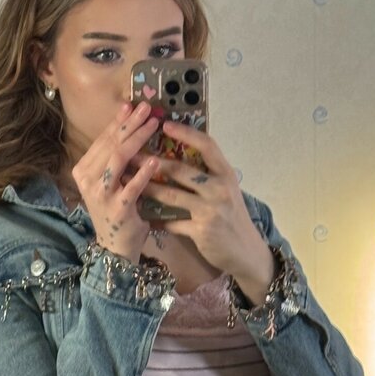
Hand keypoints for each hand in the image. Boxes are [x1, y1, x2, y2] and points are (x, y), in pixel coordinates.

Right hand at [71, 102, 161, 263]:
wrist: (116, 248)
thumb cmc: (118, 211)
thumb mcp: (112, 181)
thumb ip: (117, 158)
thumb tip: (131, 124)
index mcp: (84, 170)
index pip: (103, 140)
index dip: (118, 121)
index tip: (132, 104)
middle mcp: (88, 180)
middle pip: (111, 145)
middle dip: (130, 124)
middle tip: (147, 108)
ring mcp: (100, 195)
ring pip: (118, 159)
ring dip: (137, 140)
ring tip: (154, 125)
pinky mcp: (117, 209)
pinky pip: (131, 186)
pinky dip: (144, 172)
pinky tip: (157, 160)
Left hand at [137, 120, 276, 304]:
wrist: (245, 251)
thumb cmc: (232, 218)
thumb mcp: (225, 191)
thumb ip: (207, 175)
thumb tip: (179, 157)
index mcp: (226, 174)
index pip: (207, 145)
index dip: (186, 133)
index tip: (165, 124)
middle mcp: (220, 188)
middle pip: (182, 169)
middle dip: (152, 162)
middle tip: (131, 154)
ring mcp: (211, 210)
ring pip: (172, 195)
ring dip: (148, 188)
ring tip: (128, 182)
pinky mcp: (202, 231)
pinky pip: (172, 222)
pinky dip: (156, 220)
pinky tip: (142, 216)